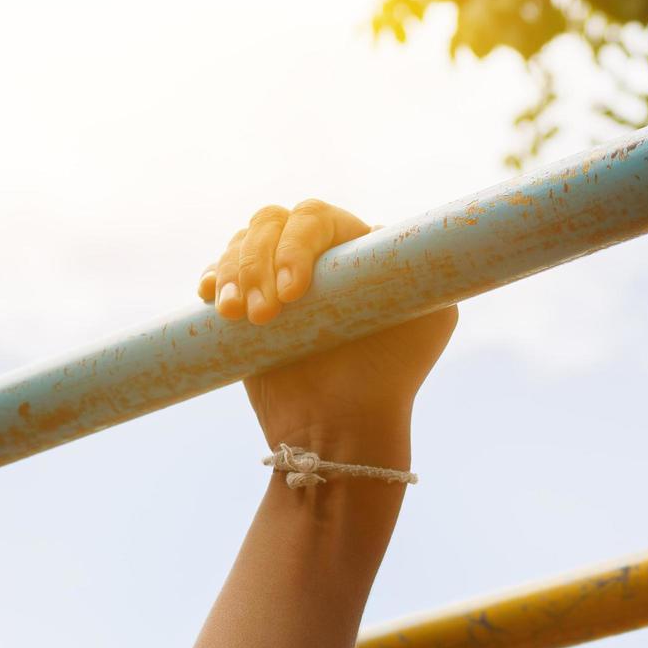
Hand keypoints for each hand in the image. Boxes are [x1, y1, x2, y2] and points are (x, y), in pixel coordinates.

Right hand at [198, 199, 456, 465]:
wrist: (342, 428)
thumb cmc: (391, 375)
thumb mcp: (433, 318)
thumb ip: (427, 268)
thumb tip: (398, 232)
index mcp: (356, 250)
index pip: (316, 218)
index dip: (297, 244)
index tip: (294, 292)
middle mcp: (317, 259)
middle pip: (271, 224)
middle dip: (258, 263)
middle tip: (265, 315)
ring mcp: (278, 280)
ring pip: (242, 244)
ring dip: (235, 274)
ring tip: (240, 318)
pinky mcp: (247, 307)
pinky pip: (220, 273)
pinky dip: (214, 279)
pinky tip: (213, 298)